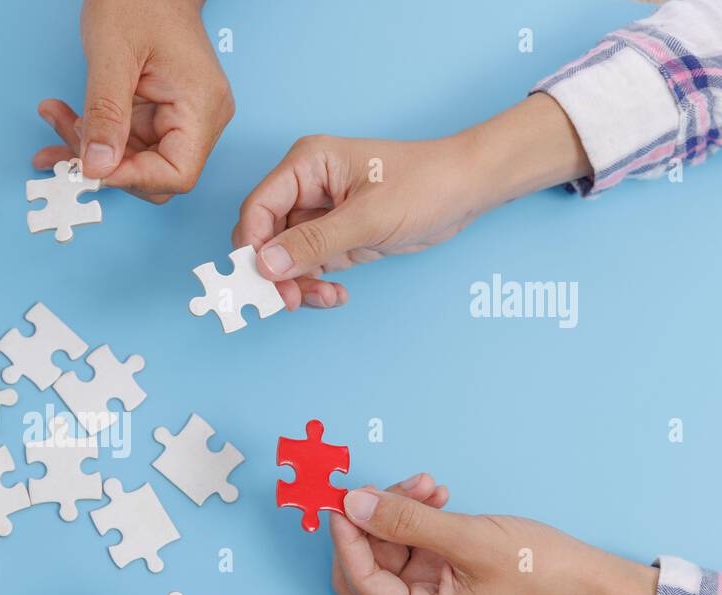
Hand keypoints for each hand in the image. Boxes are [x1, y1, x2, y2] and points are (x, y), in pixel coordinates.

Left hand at [34, 0, 233, 202]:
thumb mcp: (113, 55)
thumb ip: (106, 115)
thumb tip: (97, 166)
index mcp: (201, 106)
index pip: (176, 173)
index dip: (131, 178)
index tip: (90, 167)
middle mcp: (199, 118)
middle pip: (154, 174)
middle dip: (104, 165)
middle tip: (63, 144)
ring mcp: (180, 117)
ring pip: (133, 161)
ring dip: (90, 149)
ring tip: (57, 120)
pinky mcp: (159, 113)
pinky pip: (126, 141)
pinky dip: (94, 135)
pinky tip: (66, 120)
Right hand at [233, 93, 591, 307]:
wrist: (467, 190)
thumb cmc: (425, 184)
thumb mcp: (367, 218)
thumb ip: (314, 243)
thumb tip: (266, 265)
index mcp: (306, 165)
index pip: (258, 208)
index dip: (254, 247)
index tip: (263, 282)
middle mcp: (305, 188)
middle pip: (266, 238)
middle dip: (276, 273)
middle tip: (291, 301)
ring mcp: (318, 215)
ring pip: (284, 259)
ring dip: (298, 285)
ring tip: (325, 299)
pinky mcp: (334, 237)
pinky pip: (309, 267)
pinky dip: (316, 286)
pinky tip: (336, 295)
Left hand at [328, 473, 658, 594]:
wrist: (589, 580)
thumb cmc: (540, 571)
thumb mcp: (469, 539)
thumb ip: (407, 521)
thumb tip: (354, 504)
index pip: (360, 582)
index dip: (346, 539)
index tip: (343, 499)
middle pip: (366, 566)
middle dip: (374, 522)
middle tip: (386, 488)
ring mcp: (429, 594)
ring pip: (388, 547)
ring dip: (400, 511)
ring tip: (429, 485)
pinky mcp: (442, 574)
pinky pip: (411, 542)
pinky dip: (417, 516)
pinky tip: (436, 496)